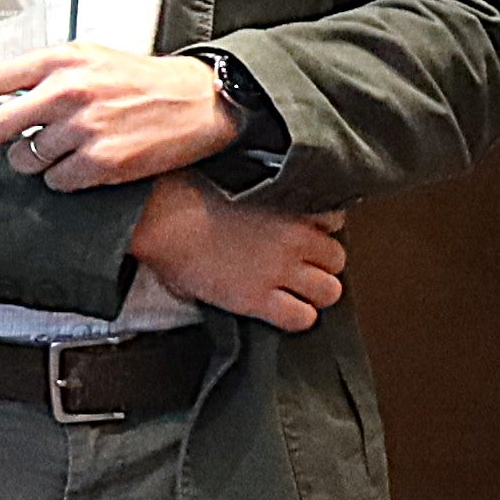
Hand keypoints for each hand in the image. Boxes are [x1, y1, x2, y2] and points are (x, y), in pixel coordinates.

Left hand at [0, 43, 238, 190]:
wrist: (200, 99)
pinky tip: (89, 161)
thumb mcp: (85, 58)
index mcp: (55, 61)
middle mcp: (64, 92)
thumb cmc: (138, 79)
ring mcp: (82, 128)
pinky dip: (65, 178)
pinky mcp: (100, 162)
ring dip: (34, 160)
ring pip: (22, 161)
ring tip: (67, 144)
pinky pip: (55, 182)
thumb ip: (36, 75)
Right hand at [126, 175, 348, 330]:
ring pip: (330, 291)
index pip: (335, 221)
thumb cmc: (186, 195)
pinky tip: (278, 310)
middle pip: (337, 259)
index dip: (318, 230)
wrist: (162, 219)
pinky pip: (301, 318)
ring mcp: (278, 270)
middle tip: (297, 266)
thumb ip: (265, 198)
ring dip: (314, 292)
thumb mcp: (236, 182)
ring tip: (291, 291)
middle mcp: (294, 238)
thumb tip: (268, 208)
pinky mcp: (257, 299)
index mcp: (292, 205)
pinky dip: (296, 317)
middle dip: (320, 264)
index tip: (300, 233)